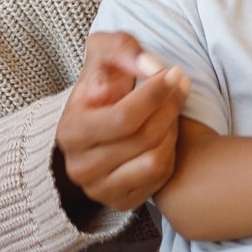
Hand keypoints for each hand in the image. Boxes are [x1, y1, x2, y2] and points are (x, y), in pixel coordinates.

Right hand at [54, 32, 189, 216]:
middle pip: (143, 138)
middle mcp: (80, 167)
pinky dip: (169, 153)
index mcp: (70, 131)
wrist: (98, 118)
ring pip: (154, 161)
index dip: (155, 94)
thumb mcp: (103, 53)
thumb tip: (149, 66)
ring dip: (171, 130)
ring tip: (170, 109)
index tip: (174, 73)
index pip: (123, 118)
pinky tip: (165, 133)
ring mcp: (99, 189)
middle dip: (169, 107)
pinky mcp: (121, 202)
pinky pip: (159, 179)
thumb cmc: (103, 82)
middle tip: (182, 85)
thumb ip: (122, 49)